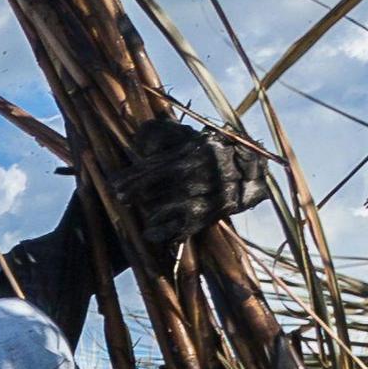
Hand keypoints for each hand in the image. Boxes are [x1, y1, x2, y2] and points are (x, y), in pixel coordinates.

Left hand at [112, 120, 266, 249]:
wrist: (252, 173)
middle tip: (119, 197)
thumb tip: (139, 138)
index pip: (161, 162)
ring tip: (139, 210)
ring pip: (174, 206)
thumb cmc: (211, 153)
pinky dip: (165, 232)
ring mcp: (210, 194)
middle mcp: (205, 171)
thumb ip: (163, 135)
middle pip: (166, 183)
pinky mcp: (212, 215)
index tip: (115, 183)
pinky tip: (150, 233)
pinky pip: (184, 228)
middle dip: (139, 190)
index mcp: (197, 149)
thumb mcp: (190, 138)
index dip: (135, 174)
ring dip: (152, 210)